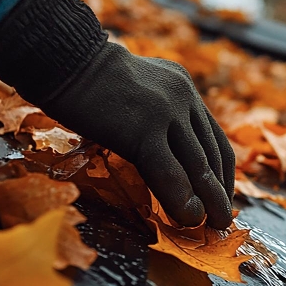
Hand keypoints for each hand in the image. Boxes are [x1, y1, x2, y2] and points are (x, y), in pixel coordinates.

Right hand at [44, 43, 235, 228]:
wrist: (62, 59)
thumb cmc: (85, 81)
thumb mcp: (133, 94)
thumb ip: (153, 119)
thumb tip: (160, 156)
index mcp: (182, 89)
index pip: (214, 138)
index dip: (223, 173)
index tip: (222, 197)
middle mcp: (182, 98)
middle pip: (212, 155)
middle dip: (219, 193)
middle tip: (222, 221)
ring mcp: (166, 112)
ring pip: (197, 167)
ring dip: (208, 202)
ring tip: (211, 226)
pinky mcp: (145, 129)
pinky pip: (170, 173)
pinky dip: (181, 200)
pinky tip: (187, 219)